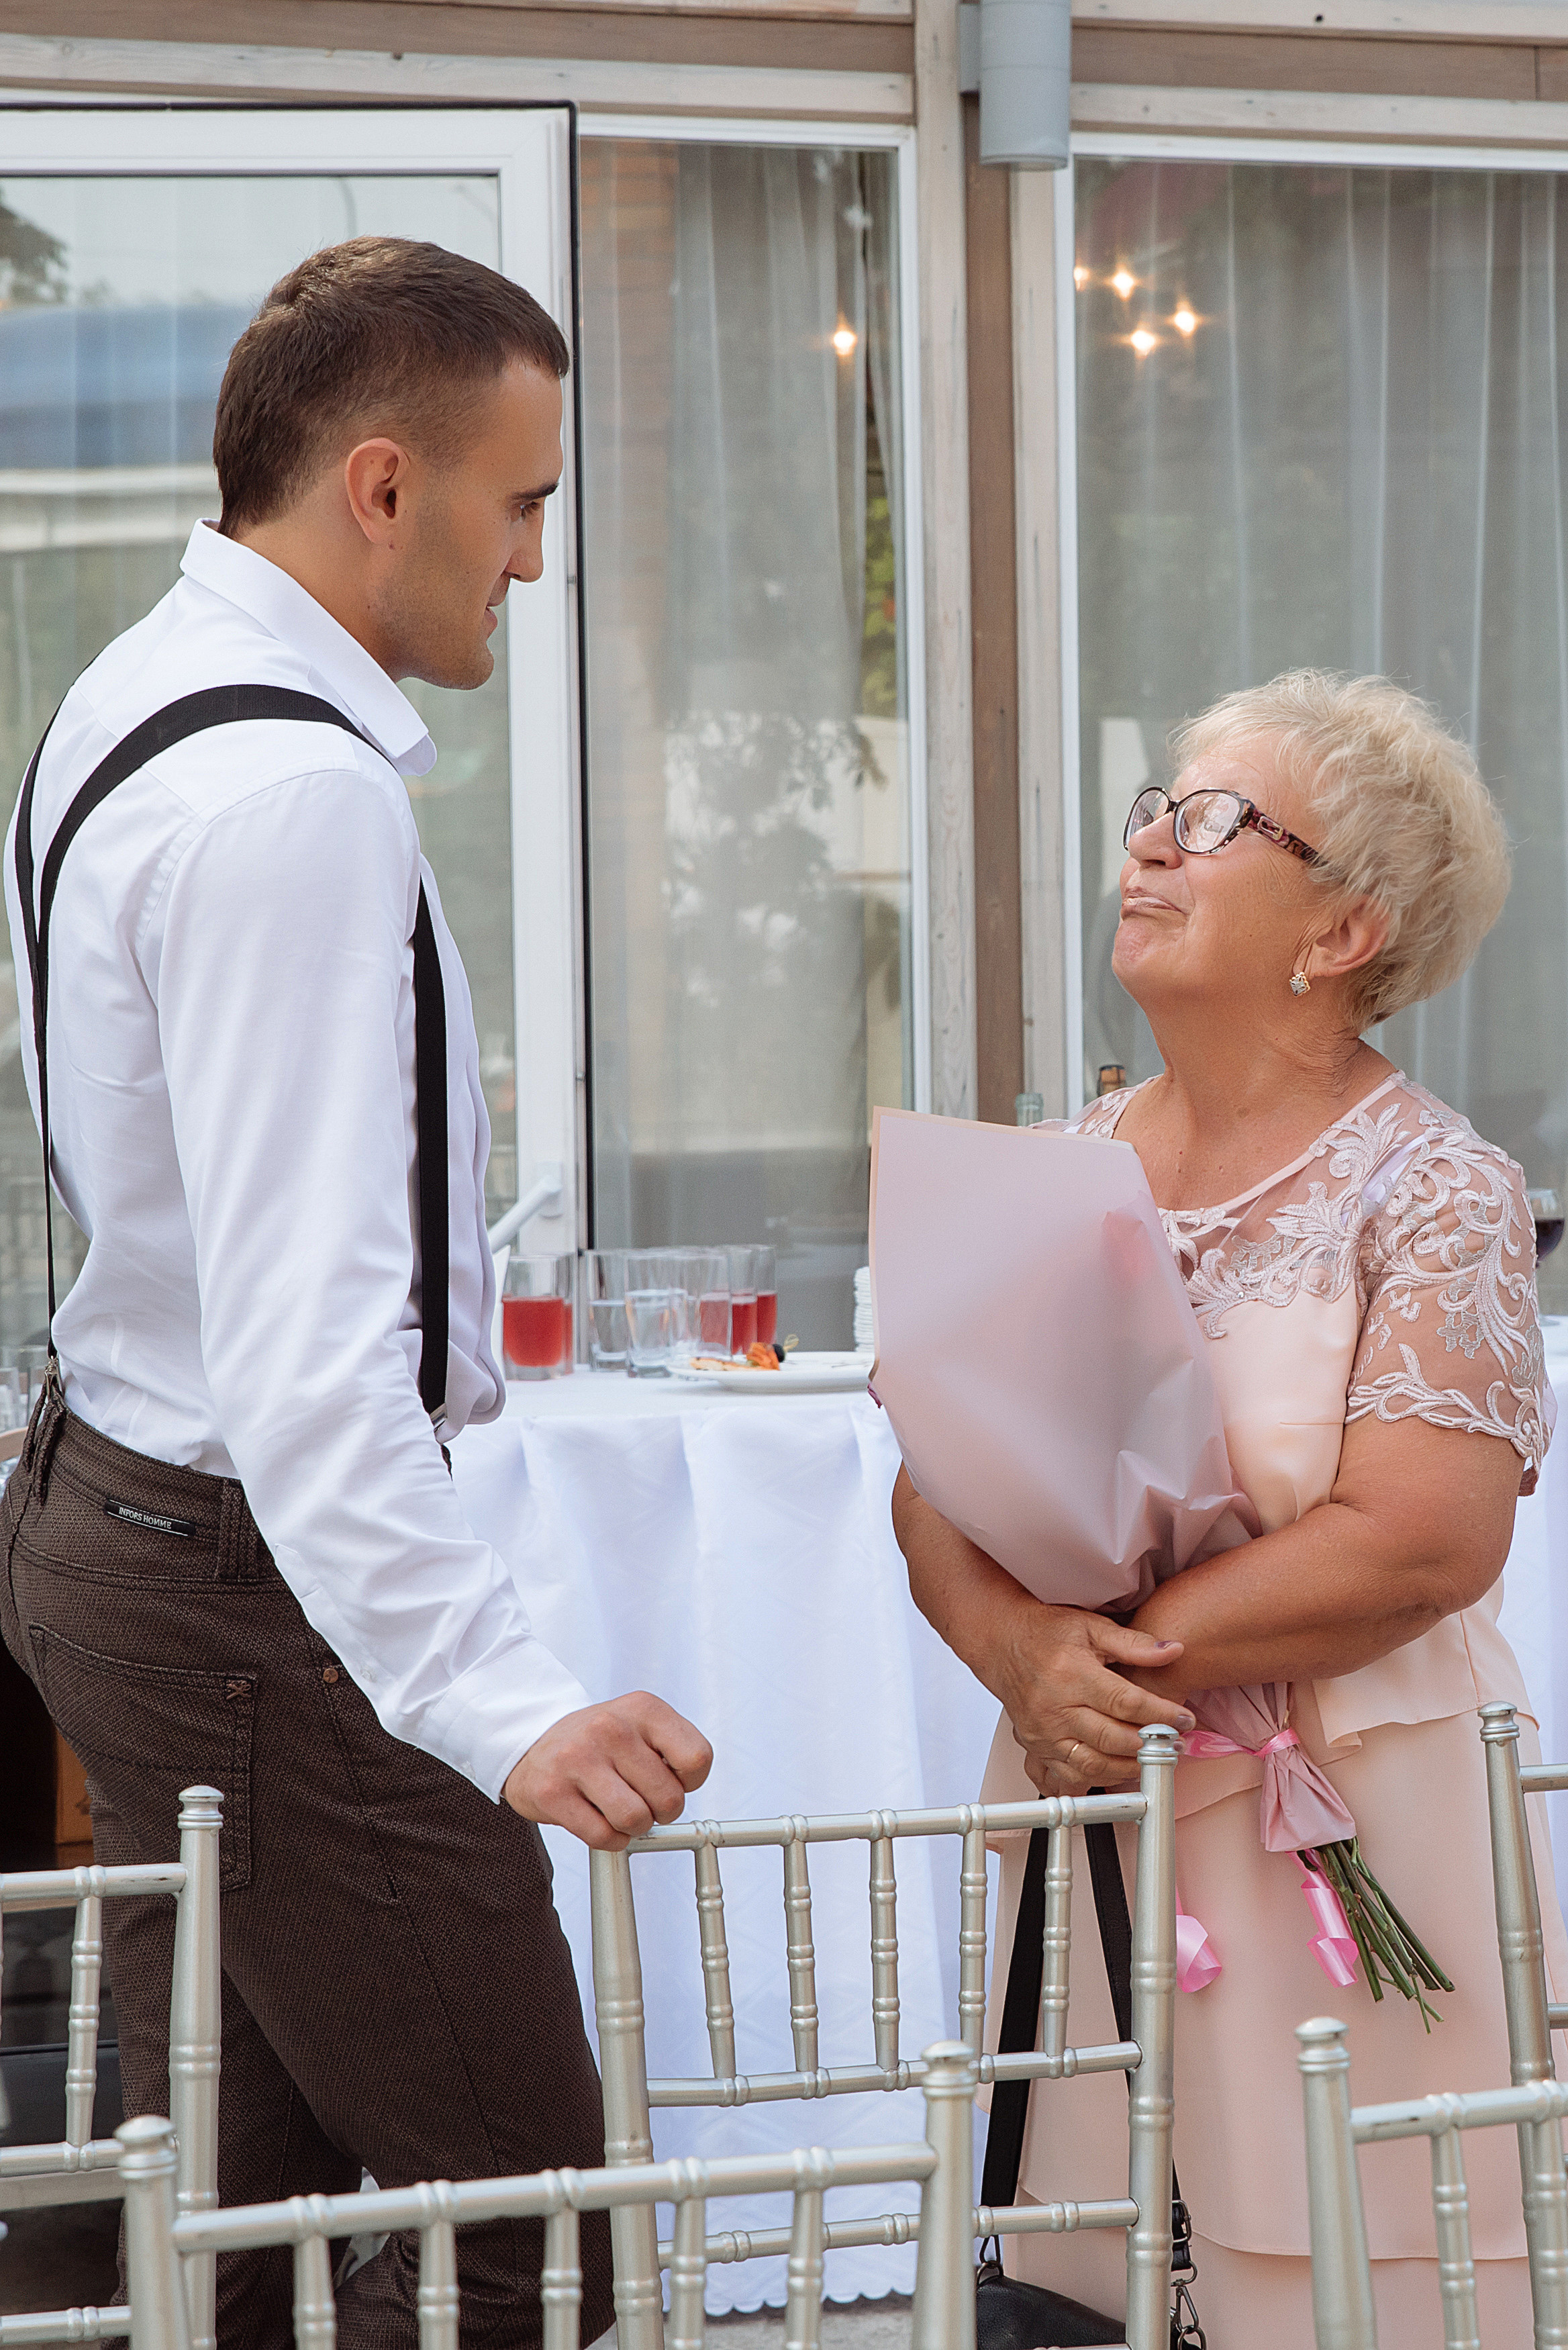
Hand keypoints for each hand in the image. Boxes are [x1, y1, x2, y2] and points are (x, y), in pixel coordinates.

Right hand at [503, 1692, 712, 1849]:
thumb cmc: (600, 1741)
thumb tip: (686, 1792)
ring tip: (620, 1809)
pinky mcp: (553, 1792)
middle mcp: (610, 1727)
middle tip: (643, 1799)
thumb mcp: (641, 1725)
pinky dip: (609, 1838)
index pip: (697, 1759)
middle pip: (669, 1798)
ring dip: (634, 1827)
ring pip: (636, 1820)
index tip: (672, 1779)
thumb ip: (674, 1750)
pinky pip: (602, 1836)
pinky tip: (599, 1818)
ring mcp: (578, 1758)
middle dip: (661, 1811)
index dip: (690, 1782)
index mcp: (642, 1709)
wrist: (535, 1742)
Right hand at [996, 1605, 1194, 1797]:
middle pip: (1112, 1738)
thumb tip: (1172, 1651)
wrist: (1003, 1644)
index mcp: (1072, 1674)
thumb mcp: (1091, 1626)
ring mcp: (1043, 1732)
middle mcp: (1055, 1708)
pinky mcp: (1036, 1747)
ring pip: (1093, 1764)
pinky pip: (1069, 1776)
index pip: (1126, 1702)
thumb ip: (1133, 1642)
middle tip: (1175, 1743)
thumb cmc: (1046, 1633)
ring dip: (1128, 1767)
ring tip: (1152, 1758)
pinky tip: (1118, 1770)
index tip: (1184, 1719)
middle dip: (1151, 1744)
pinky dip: (1097, 1779)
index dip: (1161, 1714)